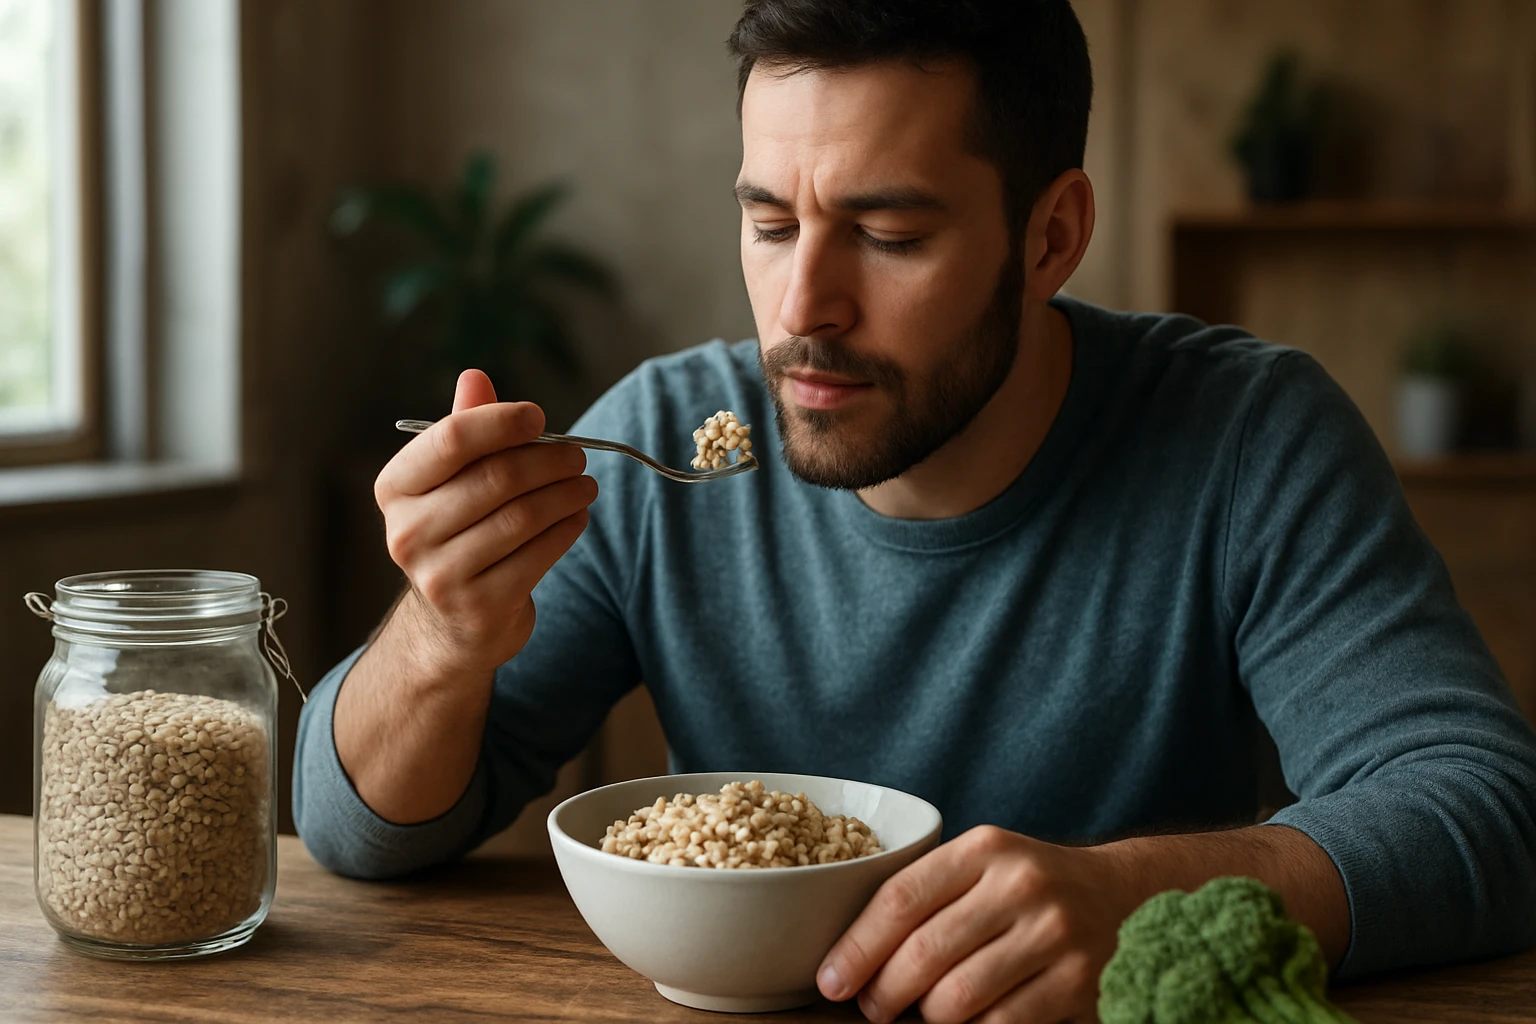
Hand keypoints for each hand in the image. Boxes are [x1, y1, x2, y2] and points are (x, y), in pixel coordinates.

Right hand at [374, 369, 598, 674]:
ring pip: (523, 517)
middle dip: (548, 461)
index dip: (502, 422)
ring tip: (585, 485)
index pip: (452, 439)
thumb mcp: (451, 481)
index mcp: (396, 488)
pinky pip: (538, 555)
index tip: (539, 417)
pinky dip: (567, 529)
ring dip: (566, 494)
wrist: (451, 623)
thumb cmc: (458, 532)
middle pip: (497, 477)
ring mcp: (440, 575)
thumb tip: (474, 376)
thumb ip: (463, 430)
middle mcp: (408, 532)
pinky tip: (577, 517)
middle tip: (578, 456)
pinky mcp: (478, 606)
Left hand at [818, 825, 1131, 1023]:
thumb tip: (850, 956)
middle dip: (884, 992)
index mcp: (985, 847)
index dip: (857, 947)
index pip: (902, 898)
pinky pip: (1000, 1023)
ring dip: (925, 1016)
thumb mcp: (977, 863)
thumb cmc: (1023, 882)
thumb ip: (924, 894)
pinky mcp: (1076, 980)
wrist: (1113, 889)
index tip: (832, 979)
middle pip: (925, 953)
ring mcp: (1053, 933)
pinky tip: (965, 1020)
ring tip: (919, 1012)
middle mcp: (1021, 884)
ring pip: (957, 998)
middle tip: (873, 1006)